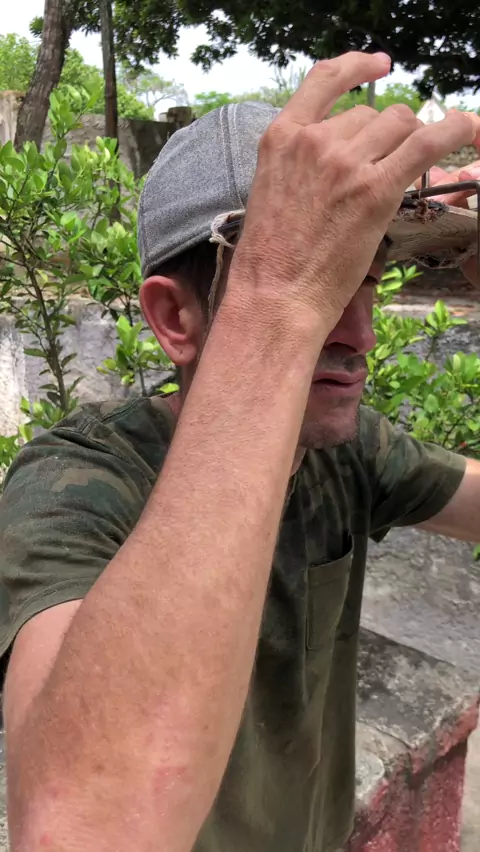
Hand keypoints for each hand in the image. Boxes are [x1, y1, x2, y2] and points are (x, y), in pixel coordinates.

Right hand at [230, 52, 477, 333]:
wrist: (275, 295)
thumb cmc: (270, 259)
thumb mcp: (272, 193)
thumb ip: (303, 165)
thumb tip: (343, 158)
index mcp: (282, 138)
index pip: (325, 79)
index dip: (357, 65)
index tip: (379, 65)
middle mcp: (314, 141)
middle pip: (370, 111)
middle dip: (385, 133)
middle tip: (388, 164)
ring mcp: (346, 163)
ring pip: (399, 123)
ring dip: (409, 140)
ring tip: (408, 168)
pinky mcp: (375, 190)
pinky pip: (426, 144)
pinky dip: (454, 130)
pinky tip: (468, 126)